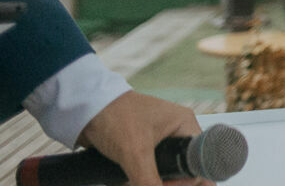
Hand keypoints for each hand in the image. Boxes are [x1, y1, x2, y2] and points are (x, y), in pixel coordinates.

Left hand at [79, 91, 209, 185]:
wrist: (84, 109)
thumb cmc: (115, 118)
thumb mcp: (135, 152)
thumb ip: (148, 180)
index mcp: (184, 124)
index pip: (199, 158)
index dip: (190, 178)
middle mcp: (175, 131)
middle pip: (181, 167)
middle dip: (169, 182)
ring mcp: (157, 140)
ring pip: (163, 171)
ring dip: (151, 182)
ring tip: (131, 184)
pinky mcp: (140, 148)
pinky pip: (147, 170)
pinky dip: (138, 180)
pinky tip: (126, 183)